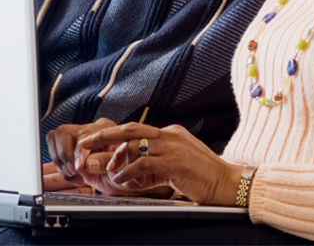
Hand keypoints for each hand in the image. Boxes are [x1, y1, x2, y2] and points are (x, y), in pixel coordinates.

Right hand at [46, 118, 133, 195]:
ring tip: (73, 175)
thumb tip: (89, 163)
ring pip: (56, 137)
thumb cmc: (131, 167)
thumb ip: (110, 161)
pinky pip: (53, 147)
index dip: (79, 153)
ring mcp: (80, 137)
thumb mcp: (127, 165)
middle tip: (75, 172)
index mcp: (107, 128)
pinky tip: (70, 175)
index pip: (84, 135)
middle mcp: (91, 129)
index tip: (79, 168)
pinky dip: (56, 163)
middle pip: (64, 132)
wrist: (131, 174)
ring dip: (60, 159)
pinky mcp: (71, 148)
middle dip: (66, 155)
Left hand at [79, 122, 245, 204]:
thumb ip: (156, 163)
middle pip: (132, 129)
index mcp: (171, 133)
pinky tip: (119, 180)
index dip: (116, 137)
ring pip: (135, 144)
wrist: (227, 183)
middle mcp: (171, 134)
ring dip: (114, 157)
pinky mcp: (174, 161)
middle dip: (106, 135)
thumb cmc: (202, 177)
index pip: (138, 130)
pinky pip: (143, 163)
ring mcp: (173, 145)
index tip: (99, 143)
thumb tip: (133, 169)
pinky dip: (128, 171)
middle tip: (86, 142)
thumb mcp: (176, 164)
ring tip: (100, 167)